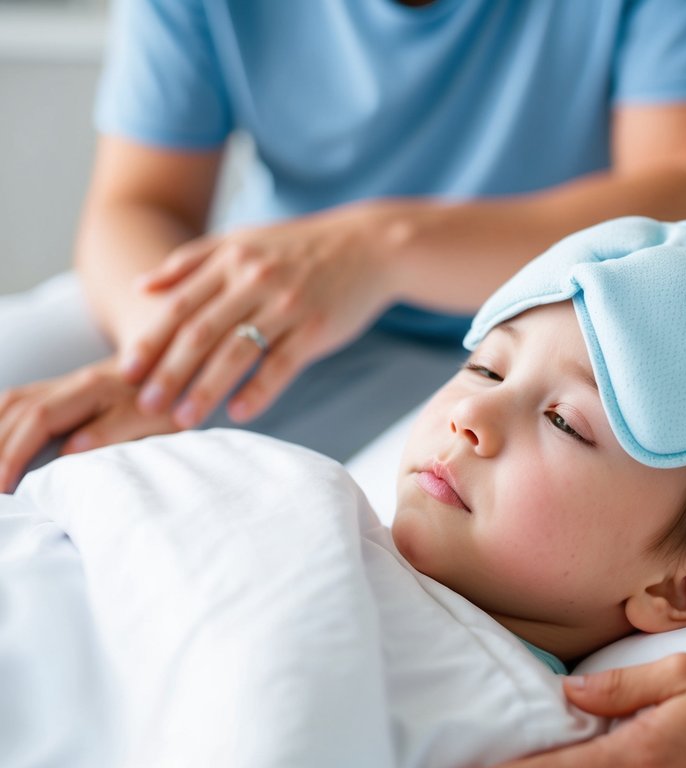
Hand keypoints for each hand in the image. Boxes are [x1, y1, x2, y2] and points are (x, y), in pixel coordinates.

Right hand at [0, 356, 177, 491]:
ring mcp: (63, 384)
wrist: (180, 365)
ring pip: (11, 403)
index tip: (2, 486)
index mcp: (92, 388)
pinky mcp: (62, 392)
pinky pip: (18, 402)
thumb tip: (70, 450)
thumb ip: (114, 431)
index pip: (38, 419)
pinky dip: (0, 419)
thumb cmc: (172, 400)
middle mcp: (71, 382)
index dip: (14, 452)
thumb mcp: (155, 419)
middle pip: (14, 410)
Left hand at [119, 203, 400, 427]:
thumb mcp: (244, 241)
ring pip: (237, 352)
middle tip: (145, 405)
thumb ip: (192, 261)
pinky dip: (259, 391)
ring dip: (207, 389)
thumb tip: (141, 287)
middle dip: (169, 372)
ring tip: (183, 419)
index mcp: (233, 260)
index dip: (151, 340)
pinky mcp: (317, 328)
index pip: (181, 306)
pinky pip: (282, 365)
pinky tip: (239, 413)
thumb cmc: (302, 248)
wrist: (371, 246)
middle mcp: (256, 281)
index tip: (126, 371)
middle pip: (201, 333)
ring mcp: (288, 305)